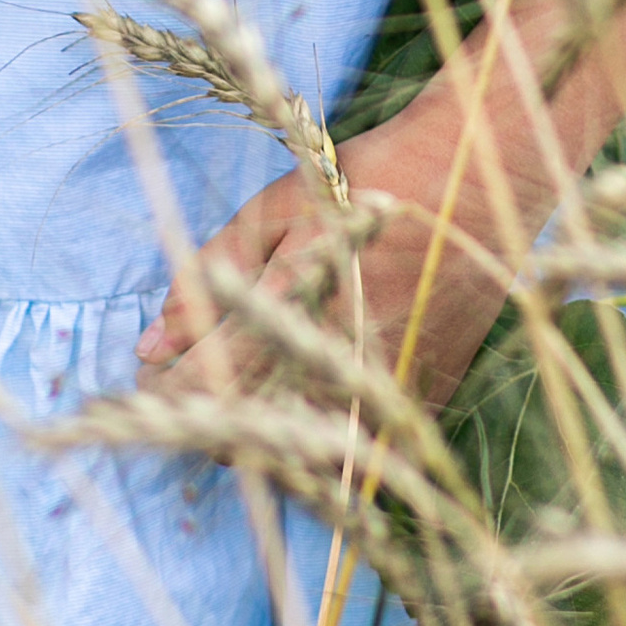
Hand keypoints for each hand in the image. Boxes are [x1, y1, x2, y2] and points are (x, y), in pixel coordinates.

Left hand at [136, 79, 553, 414]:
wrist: (477, 173)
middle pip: (246, 428)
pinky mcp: (426, 399)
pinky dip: (325, 437)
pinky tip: (315, 400)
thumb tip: (152, 345)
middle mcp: (342, 356)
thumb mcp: (278, 207)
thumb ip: (213, 273)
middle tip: (203, 384)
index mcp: (297, 304)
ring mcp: (389, 386)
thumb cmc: (367, 179)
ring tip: (258, 393)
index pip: (206, 380)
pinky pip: (359, 450)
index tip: (148, 385)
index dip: (167, 392)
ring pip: (300, 452)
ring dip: (266, 432)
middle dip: (210, 414)